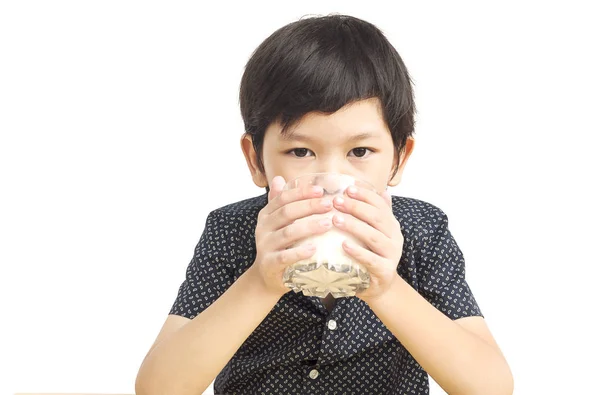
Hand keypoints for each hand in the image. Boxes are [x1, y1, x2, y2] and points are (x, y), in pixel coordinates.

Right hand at [249, 176, 334, 296]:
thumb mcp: (277, 224)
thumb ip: (279, 203)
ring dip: (309, 227)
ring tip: (328, 223)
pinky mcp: (269, 264)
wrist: (266, 277)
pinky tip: (314, 249)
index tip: (321, 190)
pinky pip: (285, 257)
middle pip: (287, 212)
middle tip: (330, 204)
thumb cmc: (279, 246)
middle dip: (309, 206)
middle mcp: (263, 228)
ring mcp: (265, 246)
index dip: (301, 192)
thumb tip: (279, 178)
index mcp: (266, 215)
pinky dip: (299, 252)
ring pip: (287, 233)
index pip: (283, 198)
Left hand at [331, 186, 403, 302]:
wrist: (380, 286)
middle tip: (336, 202)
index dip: (365, 195)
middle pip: (376, 218)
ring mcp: (392, 255)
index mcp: (391, 224)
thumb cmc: (372, 254)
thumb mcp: (374, 232)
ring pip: (374, 236)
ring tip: (336, 219)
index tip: (347, 188)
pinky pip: (371, 260)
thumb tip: (381, 190)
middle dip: (356, 207)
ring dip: (354, 226)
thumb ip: (376, 213)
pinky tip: (343, 245)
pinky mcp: (385, 271)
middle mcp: (395, 237)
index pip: (380, 204)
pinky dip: (358, 252)